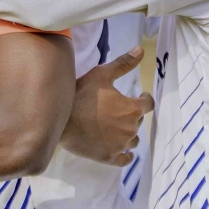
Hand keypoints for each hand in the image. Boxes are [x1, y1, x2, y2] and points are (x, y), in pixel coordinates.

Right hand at [61, 47, 154, 165]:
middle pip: (137, 121)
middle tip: (115, 108)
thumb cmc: (81, 95)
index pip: (148, 104)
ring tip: (114, 127)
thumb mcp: (101, 74)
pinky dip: (125, 154)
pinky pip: (125, 159)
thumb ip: (123, 64)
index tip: (139, 95)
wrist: (60, 121)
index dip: (144, 99)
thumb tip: (141, 50)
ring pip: (132, 140)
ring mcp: (120, 145)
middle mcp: (131, 129)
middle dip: (130, 114)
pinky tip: (120, 149)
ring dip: (127, 133)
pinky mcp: (110, 158)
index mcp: (132, 109)